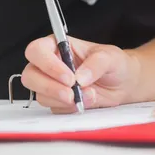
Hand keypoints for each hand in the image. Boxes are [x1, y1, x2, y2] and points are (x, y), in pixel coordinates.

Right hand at [22, 35, 139, 112]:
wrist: (123, 84)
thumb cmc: (114, 64)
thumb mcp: (110, 57)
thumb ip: (95, 64)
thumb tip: (80, 77)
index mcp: (57, 45)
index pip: (37, 51)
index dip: (48, 65)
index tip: (69, 78)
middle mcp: (50, 64)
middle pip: (30, 75)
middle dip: (50, 87)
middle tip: (72, 93)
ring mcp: (51, 83)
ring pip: (40, 95)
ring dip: (62, 100)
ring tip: (88, 95)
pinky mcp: (57, 101)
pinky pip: (54, 108)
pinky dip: (69, 108)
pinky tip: (85, 102)